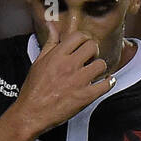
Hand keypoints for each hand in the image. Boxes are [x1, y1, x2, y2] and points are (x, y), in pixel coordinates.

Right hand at [11, 20, 112, 136]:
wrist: (30, 114)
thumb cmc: (33, 90)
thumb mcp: (38, 63)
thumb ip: (49, 43)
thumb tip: (51, 26)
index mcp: (57, 56)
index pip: (79, 36)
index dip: (83, 39)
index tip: (83, 45)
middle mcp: (69, 66)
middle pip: (92, 46)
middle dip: (93, 51)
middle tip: (89, 59)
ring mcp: (78, 81)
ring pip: (101, 64)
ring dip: (99, 68)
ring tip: (94, 73)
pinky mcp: (85, 96)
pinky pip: (106, 84)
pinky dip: (109, 82)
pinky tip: (105, 82)